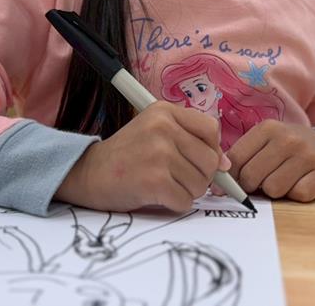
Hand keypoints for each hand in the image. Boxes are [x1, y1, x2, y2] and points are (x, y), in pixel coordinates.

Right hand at [56, 102, 229, 212]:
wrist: (88, 173)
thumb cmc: (126, 154)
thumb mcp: (156, 133)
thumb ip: (191, 141)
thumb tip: (226, 165)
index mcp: (164, 111)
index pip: (211, 129)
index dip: (210, 149)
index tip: (196, 159)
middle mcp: (163, 127)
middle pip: (210, 160)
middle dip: (200, 176)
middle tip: (175, 176)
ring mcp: (159, 154)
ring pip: (201, 184)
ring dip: (186, 191)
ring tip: (162, 184)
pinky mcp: (155, 181)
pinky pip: (186, 201)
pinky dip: (175, 204)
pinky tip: (156, 195)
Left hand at [226, 121, 314, 202]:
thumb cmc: (284, 148)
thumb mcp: (262, 143)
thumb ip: (240, 159)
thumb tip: (216, 188)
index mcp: (267, 128)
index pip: (235, 159)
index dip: (229, 178)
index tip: (228, 186)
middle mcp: (288, 138)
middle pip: (251, 177)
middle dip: (251, 186)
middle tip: (260, 182)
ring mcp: (308, 154)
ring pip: (274, 189)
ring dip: (274, 192)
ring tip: (281, 180)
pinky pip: (298, 195)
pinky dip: (296, 195)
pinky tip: (298, 183)